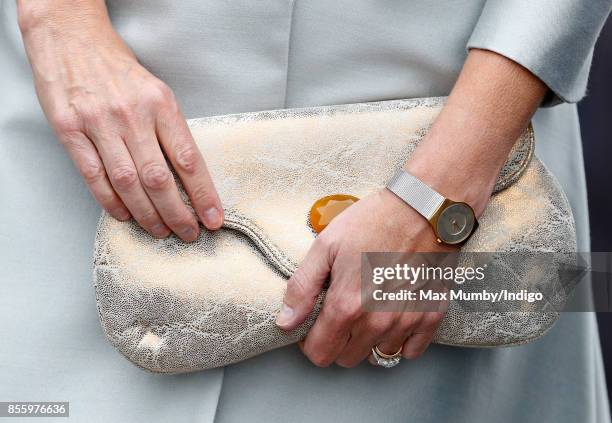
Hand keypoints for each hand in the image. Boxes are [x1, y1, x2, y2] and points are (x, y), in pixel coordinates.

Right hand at [18, 1, 222, 240]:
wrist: (73, 39)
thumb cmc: (120, 72)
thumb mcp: (157, 92)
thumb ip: (170, 131)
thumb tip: (189, 177)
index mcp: (161, 104)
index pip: (188, 159)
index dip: (203, 194)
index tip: (213, 218)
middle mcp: (131, 115)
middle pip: (159, 178)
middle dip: (177, 213)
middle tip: (188, 233)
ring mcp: (98, 123)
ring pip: (128, 182)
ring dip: (147, 214)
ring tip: (160, 231)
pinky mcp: (70, 130)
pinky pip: (94, 176)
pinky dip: (110, 202)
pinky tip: (125, 215)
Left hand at [276, 189, 452, 366]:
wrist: (422, 208)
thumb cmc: (372, 221)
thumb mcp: (325, 246)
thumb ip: (302, 288)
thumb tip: (286, 322)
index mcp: (346, 305)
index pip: (320, 354)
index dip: (311, 342)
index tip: (315, 325)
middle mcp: (377, 322)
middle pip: (347, 358)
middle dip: (338, 341)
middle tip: (341, 313)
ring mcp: (406, 321)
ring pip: (378, 356)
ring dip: (369, 340)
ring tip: (368, 310)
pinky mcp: (431, 315)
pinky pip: (410, 351)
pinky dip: (400, 341)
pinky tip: (393, 317)